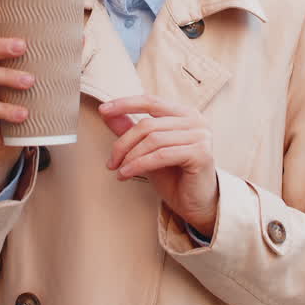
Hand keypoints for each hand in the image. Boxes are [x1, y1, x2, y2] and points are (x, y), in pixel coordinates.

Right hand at [0, 3, 32, 196]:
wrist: (4, 142)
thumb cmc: (20, 101)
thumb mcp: (33, 79)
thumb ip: (51, 60)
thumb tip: (81, 38)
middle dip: (1, 46)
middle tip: (23, 46)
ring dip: (8, 77)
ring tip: (31, 82)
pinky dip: (5, 110)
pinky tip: (23, 114)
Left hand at [100, 96, 218, 236]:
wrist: (194, 203)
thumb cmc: (174, 176)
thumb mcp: (147, 150)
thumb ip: (130, 129)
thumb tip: (107, 113)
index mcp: (184, 113)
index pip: (151, 101)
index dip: (125, 104)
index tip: (103, 110)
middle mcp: (196, 121)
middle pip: (148, 124)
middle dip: (123, 143)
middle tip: (111, 161)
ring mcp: (201, 136)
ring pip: (153, 140)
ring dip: (130, 157)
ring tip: (119, 170)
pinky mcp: (201, 153)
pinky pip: (161, 155)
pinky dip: (139, 165)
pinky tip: (127, 174)